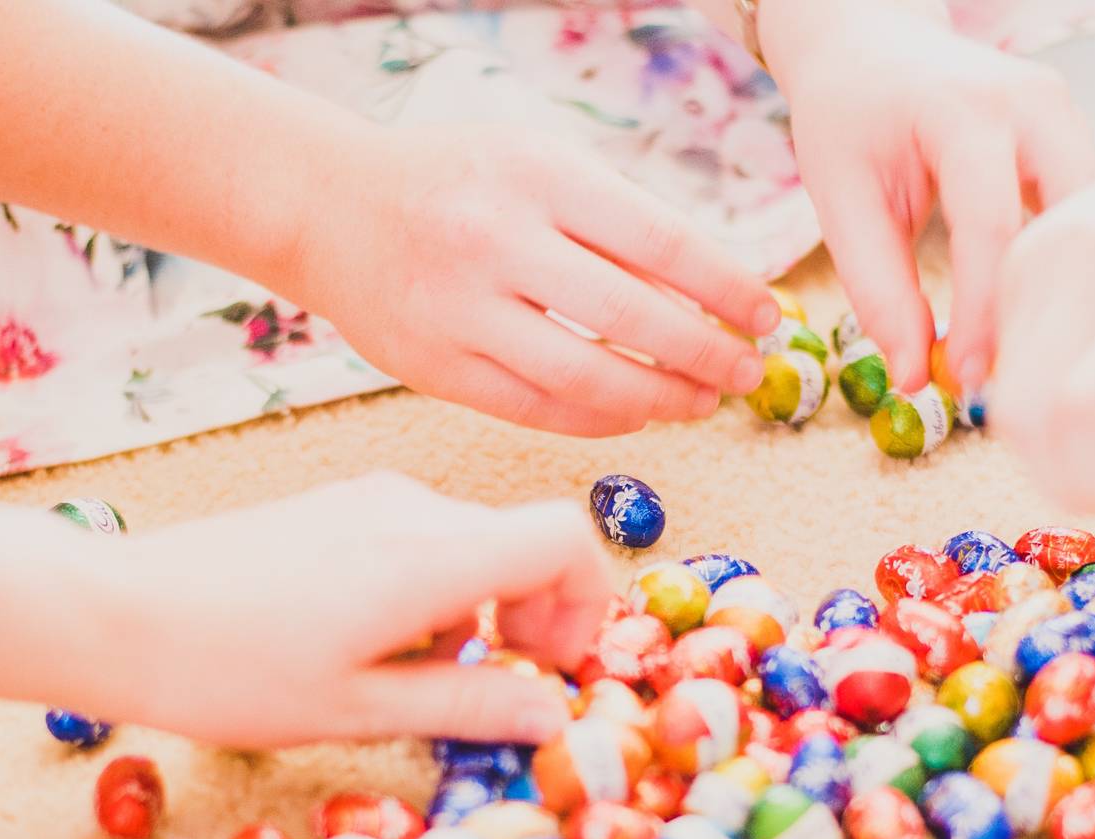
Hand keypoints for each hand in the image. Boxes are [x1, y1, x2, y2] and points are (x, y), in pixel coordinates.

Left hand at [88, 473, 612, 748]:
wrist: (115, 614)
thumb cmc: (230, 672)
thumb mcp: (356, 709)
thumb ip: (466, 704)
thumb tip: (552, 715)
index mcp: (427, 555)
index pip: (565, 536)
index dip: (584, 602)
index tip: (546, 664)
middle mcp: (409, 509)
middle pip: (522, 542)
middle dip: (532, 616)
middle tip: (494, 687)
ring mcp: (369, 500)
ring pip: (471, 543)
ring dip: (477, 608)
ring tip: (416, 675)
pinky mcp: (336, 508)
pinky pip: (421, 539)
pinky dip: (432, 590)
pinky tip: (370, 645)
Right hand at [293, 125, 777, 437]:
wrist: (329, 206)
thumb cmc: (457, 182)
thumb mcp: (539, 165)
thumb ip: (616, 221)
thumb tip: (713, 293)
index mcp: (537, 176)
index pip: (660, 242)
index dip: (725, 288)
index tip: (765, 315)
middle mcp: (497, 241)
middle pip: (633, 318)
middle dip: (706, 354)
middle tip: (746, 373)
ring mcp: (462, 312)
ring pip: (588, 378)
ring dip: (660, 398)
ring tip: (700, 402)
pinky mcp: (436, 369)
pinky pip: (538, 409)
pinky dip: (599, 418)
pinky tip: (636, 415)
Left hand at [761, 0, 1094, 400]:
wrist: (869, 44)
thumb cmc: (849, 113)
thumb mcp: (841, 197)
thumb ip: (878, 289)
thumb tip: (916, 375)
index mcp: (966, 110)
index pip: (992, 228)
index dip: (986, 315)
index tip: (971, 381)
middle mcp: (1034, 102)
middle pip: (1070, 222)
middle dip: (1048, 306)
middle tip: (1016, 380)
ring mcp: (1065, 113)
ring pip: (1094, 220)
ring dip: (1070, 289)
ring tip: (1032, 358)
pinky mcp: (1074, 132)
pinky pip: (1088, 209)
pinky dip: (1072, 264)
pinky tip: (1046, 316)